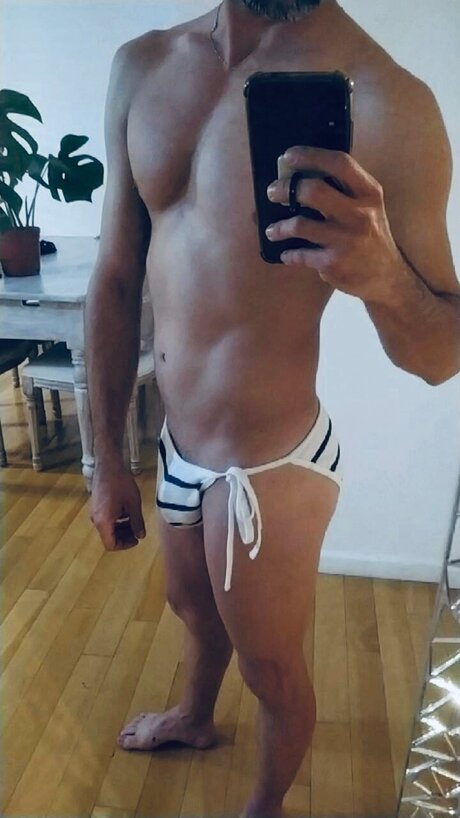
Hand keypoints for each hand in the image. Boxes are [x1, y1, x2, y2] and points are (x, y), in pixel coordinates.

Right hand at [90, 459, 145, 551]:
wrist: (108, 465)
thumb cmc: (121, 484)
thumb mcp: (133, 504)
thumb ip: (137, 522)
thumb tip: (141, 536)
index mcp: (103, 522)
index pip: (111, 544)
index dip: (125, 545)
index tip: (136, 539)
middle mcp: (96, 519)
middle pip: (109, 537)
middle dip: (124, 536)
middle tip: (138, 531)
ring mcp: (94, 512)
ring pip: (107, 528)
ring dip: (121, 528)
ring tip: (134, 520)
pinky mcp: (96, 505)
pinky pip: (105, 519)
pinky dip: (116, 520)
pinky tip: (127, 511)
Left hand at [265, 146, 401, 302]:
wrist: (387, 277)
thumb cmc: (370, 235)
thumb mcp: (368, 207)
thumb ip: (345, 190)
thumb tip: (301, 174)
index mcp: (369, 193)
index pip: (339, 163)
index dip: (310, 155)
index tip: (288, 155)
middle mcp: (359, 214)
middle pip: (313, 191)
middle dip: (286, 189)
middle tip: (273, 192)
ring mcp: (346, 240)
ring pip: (300, 225)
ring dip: (279, 227)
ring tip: (272, 230)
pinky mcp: (333, 264)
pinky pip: (301, 255)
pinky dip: (289, 254)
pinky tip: (286, 254)